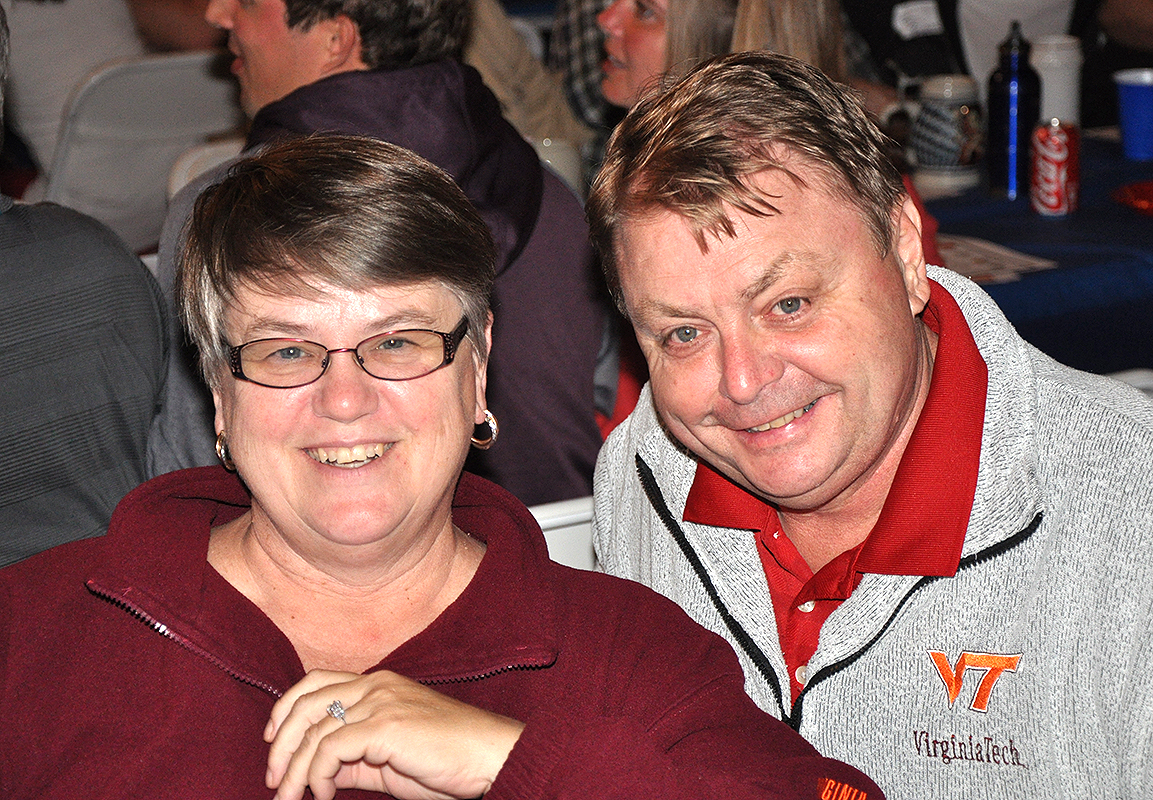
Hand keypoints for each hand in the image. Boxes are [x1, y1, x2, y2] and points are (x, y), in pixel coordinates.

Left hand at [265, 669, 525, 799]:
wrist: (490, 756)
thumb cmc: (448, 760)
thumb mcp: (390, 758)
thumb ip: (355, 758)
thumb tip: (319, 774)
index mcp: (378, 683)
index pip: (315, 683)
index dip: (286, 710)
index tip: (273, 744)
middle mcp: (375, 684)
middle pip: (305, 703)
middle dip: (280, 745)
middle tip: (273, 781)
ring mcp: (381, 701)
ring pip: (314, 731)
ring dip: (294, 772)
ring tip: (292, 798)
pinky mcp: (385, 725)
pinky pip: (331, 750)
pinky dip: (318, 776)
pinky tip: (325, 795)